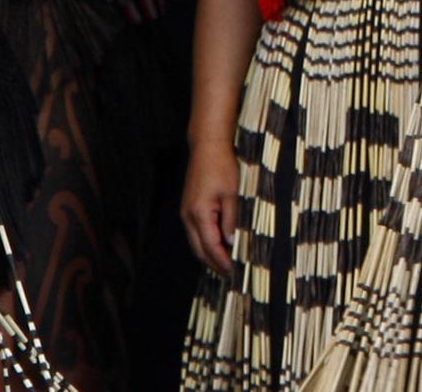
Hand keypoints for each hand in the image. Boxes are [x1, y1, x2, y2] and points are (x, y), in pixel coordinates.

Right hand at [181, 142, 243, 277]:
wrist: (207, 146)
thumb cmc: (222, 166)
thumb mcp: (233, 193)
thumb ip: (232, 220)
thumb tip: (232, 243)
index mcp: (199, 214)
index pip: (211, 247)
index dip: (223, 262)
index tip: (235, 272)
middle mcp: (188, 216)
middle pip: (200, 250)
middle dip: (215, 264)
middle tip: (232, 275)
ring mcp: (186, 213)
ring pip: (197, 243)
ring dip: (211, 255)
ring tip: (228, 264)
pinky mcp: (189, 208)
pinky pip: (197, 233)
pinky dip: (207, 243)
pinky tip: (220, 245)